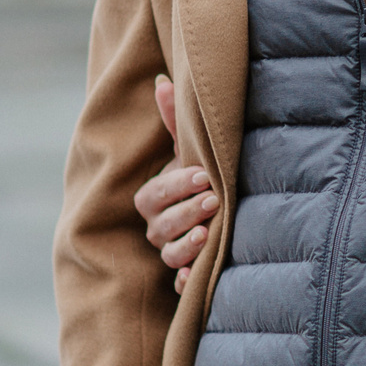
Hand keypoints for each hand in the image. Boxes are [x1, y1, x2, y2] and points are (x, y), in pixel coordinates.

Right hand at [132, 76, 213, 293]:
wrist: (211, 216)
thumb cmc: (197, 178)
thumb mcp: (187, 151)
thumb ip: (175, 121)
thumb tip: (163, 79)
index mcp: (152, 199)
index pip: (156, 194)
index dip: (177, 186)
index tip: (203, 176)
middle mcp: (156, 228)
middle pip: (161, 226)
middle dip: (185, 212)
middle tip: (213, 201)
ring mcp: (170, 253)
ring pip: (170, 255)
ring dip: (185, 247)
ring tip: (205, 235)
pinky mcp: (186, 276)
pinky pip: (181, 285)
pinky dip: (188, 283)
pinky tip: (198, 277)